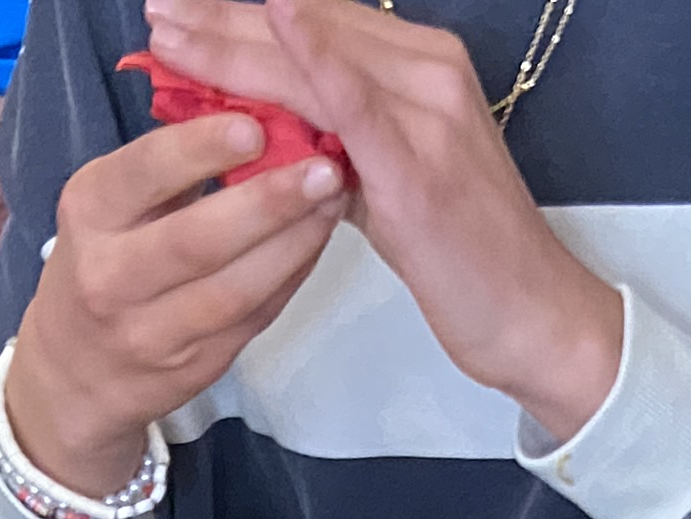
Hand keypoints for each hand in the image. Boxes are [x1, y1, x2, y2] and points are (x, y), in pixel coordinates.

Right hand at [1, 106, 348, 493]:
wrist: (74, 371)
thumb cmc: (103, 261)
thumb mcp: (109, 205)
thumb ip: (170, 168)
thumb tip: (256, 115)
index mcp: (89, 213)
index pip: (144, 174)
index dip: (200, 150)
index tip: (254, 127)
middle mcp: (110, 276)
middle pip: (196, 241)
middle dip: (268, 203)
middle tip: (324, 169)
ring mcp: (151, 331)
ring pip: (235, 290)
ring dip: (294, 243)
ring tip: (334, 200)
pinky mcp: (192, 368)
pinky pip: (254, 318)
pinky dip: (292, 276)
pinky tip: (316, 240)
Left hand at [147, 0, 622, 441]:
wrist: (534, 315)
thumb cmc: (463, 255)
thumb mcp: (388, 179)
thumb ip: (336, 139)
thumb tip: (264, 123)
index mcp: (424, 67)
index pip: (321, 20)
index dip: (245, 12)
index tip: (180, 8)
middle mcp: (431, 72)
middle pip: (312, 25)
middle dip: (225, 17)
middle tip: (157, 9)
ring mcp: (430, 113)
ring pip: (319, 56)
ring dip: (239, 37)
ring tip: (170, 33)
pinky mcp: (423, 165)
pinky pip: (359, 99)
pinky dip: (315, 59)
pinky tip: (275, 22)